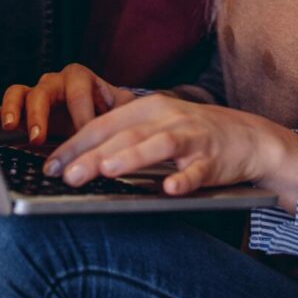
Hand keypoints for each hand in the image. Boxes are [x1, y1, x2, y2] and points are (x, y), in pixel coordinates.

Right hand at [0, 63, 131, 146]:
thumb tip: (132, 129)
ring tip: (11, 127)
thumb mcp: (122, 110)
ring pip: (18, 93)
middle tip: (40, 137)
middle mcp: (54, 82)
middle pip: (43, 91)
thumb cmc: (111, 109)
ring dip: (13, 109)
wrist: (100, 112)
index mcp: (80, 78)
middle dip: (41, 114)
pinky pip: (2, 109)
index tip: (84, 135)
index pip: (78, 91)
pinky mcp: (21, 110)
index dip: (80, 113)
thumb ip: (125, 114)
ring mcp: (35, 95)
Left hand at [45, 92, 297, 207]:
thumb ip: (123, 139)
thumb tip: (78, 162)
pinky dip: (185, 179)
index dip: (76, 143)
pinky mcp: (215, 159)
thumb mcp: (156, 127)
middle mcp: (169, 117)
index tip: (50, 165)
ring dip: (132, 157)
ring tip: (107, 169)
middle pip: (126, 135)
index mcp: (149, 108)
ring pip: (159, 144)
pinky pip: (198, 170)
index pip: (104, 124)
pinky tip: (170, 189)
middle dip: (93, 155)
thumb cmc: (193, 135)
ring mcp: (193, 137)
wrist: (248, 137)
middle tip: (66, 175)